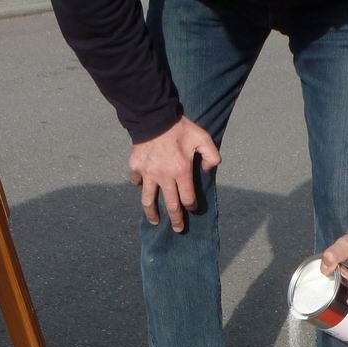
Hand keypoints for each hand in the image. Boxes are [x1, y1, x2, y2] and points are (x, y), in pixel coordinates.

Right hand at [128, 116, 221, 231]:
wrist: (153, 116)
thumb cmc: (179, 127)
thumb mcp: (203, 137)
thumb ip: (212, 155)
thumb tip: (208, 171)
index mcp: (181, 171)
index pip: (187, 198)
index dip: (191, 206)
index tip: (192, 208)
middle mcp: (164, 177)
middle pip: (170, 206)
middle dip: (176, 220)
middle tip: (178, 229)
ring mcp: (148, 173)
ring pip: (148, 200)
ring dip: (152, 213)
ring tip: (154, 221)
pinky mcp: (135, 167)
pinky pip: (136, 181)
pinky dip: (139, 185)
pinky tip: (142, 187)